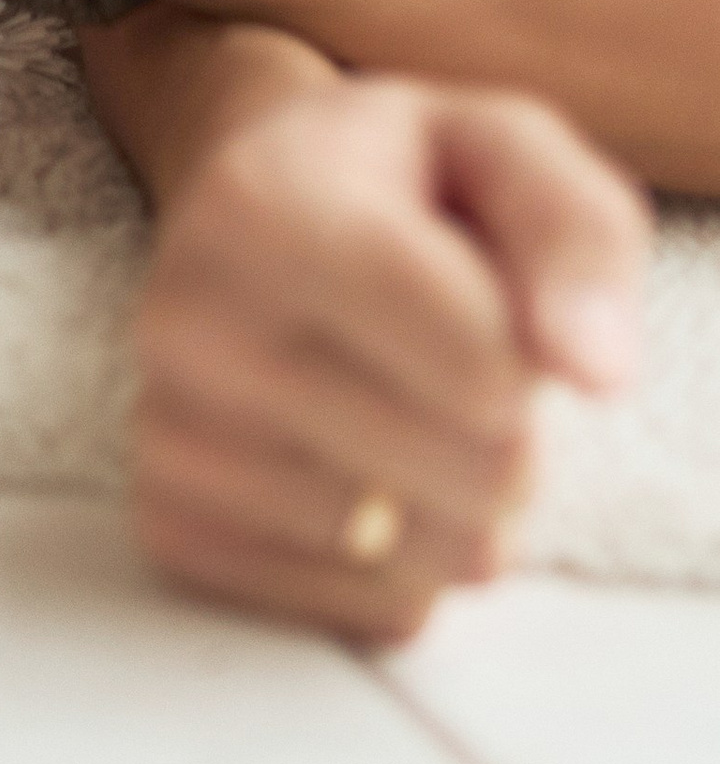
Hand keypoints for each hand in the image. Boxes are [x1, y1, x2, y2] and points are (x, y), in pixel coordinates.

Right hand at [132, 74, 648, 641]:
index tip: (486, 292)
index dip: (533, 350)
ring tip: (405, 410)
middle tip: (453, 364)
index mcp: (262, 209)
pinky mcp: (170, 523)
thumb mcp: (501, 149)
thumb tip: (595, 373)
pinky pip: (365, 614)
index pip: (484, 370)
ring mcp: (168, 431)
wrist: (249, 204)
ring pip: (420, 559)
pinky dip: (401, 564)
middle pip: (475, 476)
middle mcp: (188, 322)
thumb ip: (575, 231)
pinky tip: (361, 470)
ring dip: (457, 504)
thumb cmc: (398, 184)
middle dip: (509, 434)